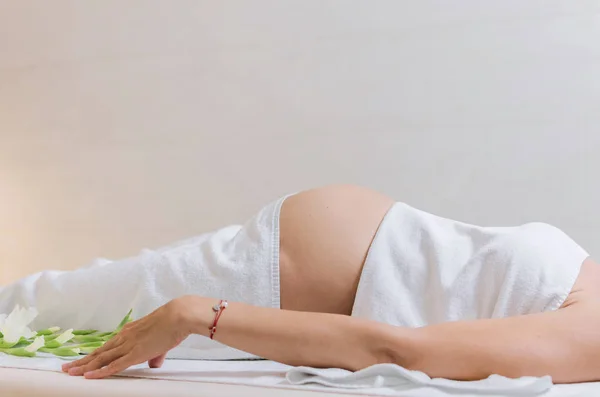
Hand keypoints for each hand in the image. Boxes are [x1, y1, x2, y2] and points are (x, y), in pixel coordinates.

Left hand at [62, 297, 198, 378]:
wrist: (179, 315)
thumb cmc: (174, 324)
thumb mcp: (162, 341)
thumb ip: (155, 353)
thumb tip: (154, 363)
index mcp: (130, 332)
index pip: (108, 346)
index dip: (94, 354)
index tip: (83, 359)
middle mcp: (125, 337)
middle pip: (99, 352)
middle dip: (82, 361)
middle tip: (66, 367)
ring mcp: (128, 345)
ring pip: (101, 359)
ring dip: (84, 367)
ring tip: (70, 372)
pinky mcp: (135, 354)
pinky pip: (113, 365)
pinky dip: (100, 372)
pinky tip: (88, 376)